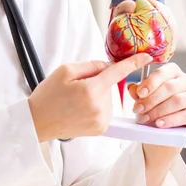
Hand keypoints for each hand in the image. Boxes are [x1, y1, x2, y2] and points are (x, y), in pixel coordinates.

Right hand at [28, 52, 151, 141]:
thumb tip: (109, 66)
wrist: (38, 121)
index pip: (118, 72)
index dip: (134, 63)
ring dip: (96, 95)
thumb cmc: (48, 95)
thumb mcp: (65, 70)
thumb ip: (91, 65)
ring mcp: (102, 120)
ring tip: (75, 102)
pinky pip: (106, 109)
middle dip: (96, 82)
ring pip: (108, 98)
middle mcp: (100, 107)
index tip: (147, 57)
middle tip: (74, 90)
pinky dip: (96, 106)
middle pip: (109, 85)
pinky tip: (80, 110)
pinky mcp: (101, 129)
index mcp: (91, 89)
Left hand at [127, 62, 185, 136]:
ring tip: (145, 118)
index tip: (139, 93)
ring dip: (158, 111)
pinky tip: (159, 124)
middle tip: (138, 109)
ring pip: (177, 100)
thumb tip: (132, 88)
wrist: (167, 130)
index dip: (151, 82)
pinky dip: (169, 120)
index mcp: (173, 72)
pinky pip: (185, 115)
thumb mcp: (144, 97)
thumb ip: (138, 91)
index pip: (163, 71)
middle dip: (151, 99)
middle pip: (170, 87)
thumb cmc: (155, 107)